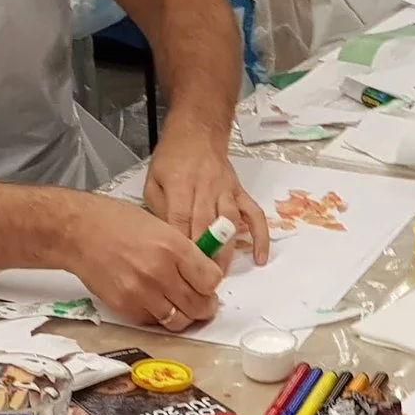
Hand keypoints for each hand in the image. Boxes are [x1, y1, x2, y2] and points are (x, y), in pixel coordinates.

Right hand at [64, 194, 225, 331]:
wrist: (79, 232)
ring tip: (180, 305)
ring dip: (184, 315)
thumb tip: (204, 272)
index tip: (208, 283)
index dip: (212, 284)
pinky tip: (155, 302)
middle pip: (200, 305)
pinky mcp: (125, 307)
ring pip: (179, 320)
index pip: (211, 280)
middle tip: (203, 302)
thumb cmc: (117, 223)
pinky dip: (159, 316)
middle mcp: (159, 272)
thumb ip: (185, 251)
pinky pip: (154, 322)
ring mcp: (141, 293)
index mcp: (173, 247)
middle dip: (205, 306)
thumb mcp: (161, 226)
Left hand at [144, 133, 270, 269]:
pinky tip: (260, 258)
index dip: (181, 246)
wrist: (197, 132)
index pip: (180, 220)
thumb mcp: (154, 180)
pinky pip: (254, 215)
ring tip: (220, 275)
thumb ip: (160, 209)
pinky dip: (260, 237)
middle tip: (198, 282)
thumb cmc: (172, 158)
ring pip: (228, 225)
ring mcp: (226, 190)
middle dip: (202, 256)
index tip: (178, 270)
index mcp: (180, 184)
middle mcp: (205, 188)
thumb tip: (168, 241)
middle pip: (205, 227)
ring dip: (225, 252)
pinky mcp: (240, 192)